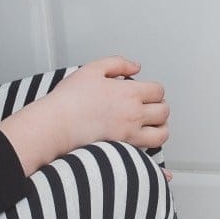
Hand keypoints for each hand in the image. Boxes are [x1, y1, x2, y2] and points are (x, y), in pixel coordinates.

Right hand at [51, 56, 169, 155]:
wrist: (55, 125)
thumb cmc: (69, 99)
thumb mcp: (92, 69)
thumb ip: (118, 64)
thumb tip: (136, 67)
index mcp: (129, 93)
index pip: (158, 91)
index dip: (154, 90)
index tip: (147, 92)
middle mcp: (134, 114)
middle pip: (164, 111)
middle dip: (160, 107)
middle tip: (150, 107)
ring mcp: (129, 134)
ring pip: (161, 134)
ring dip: (161, 128)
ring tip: (152, 125)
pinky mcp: (122, 149)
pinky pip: (147, 154)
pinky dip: (153, 152)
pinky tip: (148, 149)